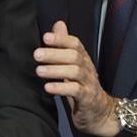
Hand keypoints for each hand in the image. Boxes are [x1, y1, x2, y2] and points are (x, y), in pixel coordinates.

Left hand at [34, 20, 121, 136]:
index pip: (75, 43)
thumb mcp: (73, 65)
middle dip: (54, 54)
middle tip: (36, 54)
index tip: (45, 37)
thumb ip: (64, 45)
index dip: (61, 39)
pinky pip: (75, 91)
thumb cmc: (81, 86)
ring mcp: (89, 83)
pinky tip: (48, 87)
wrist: (99, 112)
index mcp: (83, 59)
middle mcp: (87, 69)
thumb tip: (58, 24)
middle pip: (74, 56)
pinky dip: (61, 88)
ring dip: (55, 70)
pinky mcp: (87, 98)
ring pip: (75, 72)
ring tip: (39, 71)